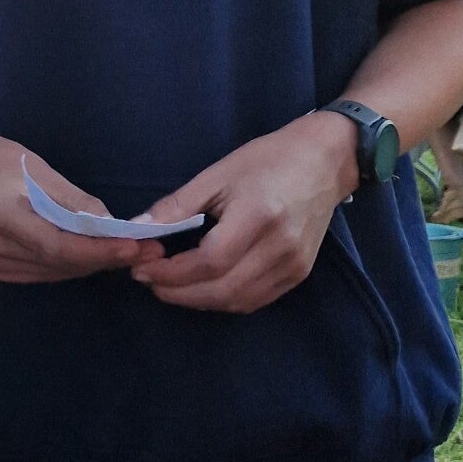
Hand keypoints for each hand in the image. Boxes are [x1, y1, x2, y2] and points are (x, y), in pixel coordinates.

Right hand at [0, 129, 136, 285]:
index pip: (55, 244)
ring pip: (51, 273)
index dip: (97, 251)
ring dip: (88, 264)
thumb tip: (112, 226)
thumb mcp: (39, 169)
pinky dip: (66, 266)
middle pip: (57, 262)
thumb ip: (75, 201)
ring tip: (124, 253)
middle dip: (103, 258)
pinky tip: (87, 255)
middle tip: (145, 251)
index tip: (134, 248)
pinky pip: (38, 274)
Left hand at [131, 113, 357, 314]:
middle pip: (221, 289)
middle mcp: (280, 248)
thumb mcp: (217, 174)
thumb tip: (137, 229)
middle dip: (177, 292)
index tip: (141, 268)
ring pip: (237, 301)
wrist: (326, 161)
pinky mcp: (299, 274)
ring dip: (197, 300)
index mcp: (258, 217)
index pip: (208, 261)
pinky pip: (255, 300)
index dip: (171, 272)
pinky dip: (223, 300)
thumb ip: (177, 206)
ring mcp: (294, 266)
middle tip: (149, 281)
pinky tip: (202, 287)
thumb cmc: (268, 160)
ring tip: (170, 285)